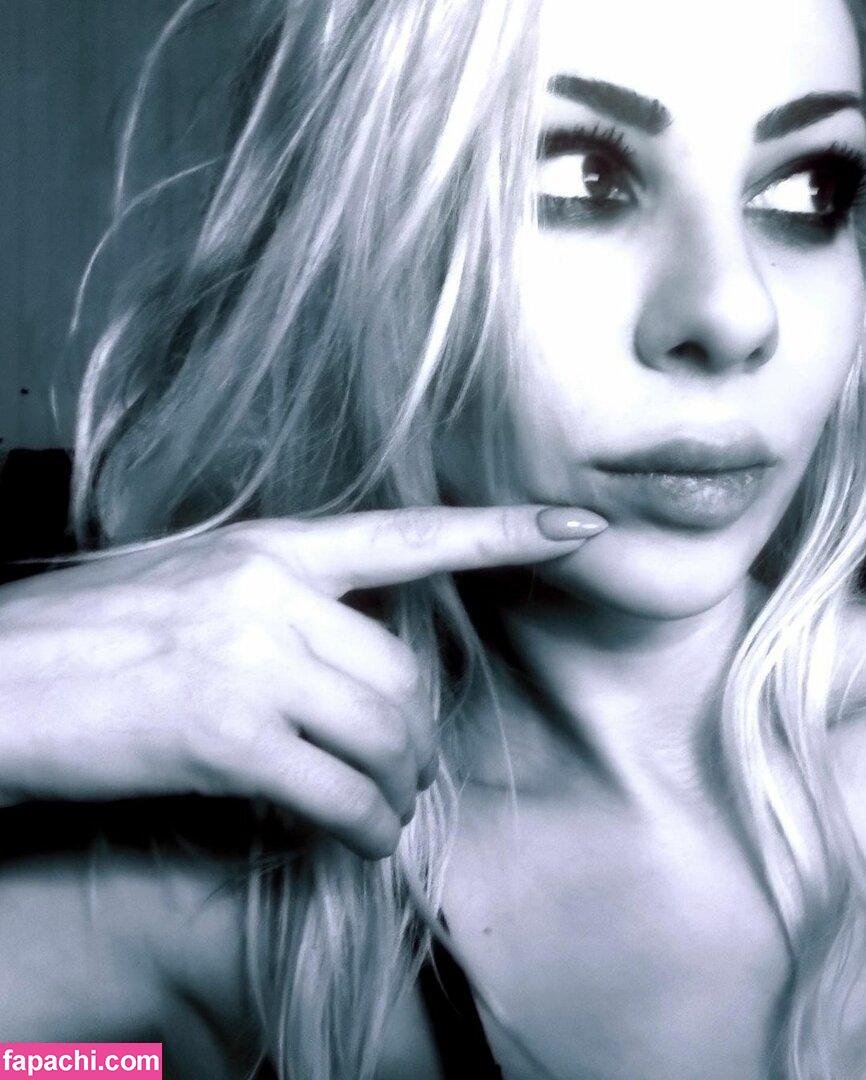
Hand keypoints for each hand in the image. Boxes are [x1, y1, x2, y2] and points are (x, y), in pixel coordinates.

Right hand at [0, 505, 604, 857]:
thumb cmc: (85, 638)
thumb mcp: (192, 586)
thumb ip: (281, 605)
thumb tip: (358, 656)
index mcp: (268, 546)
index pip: (409, 534)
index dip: (504, 529)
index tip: (579, 526)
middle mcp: (271, 594)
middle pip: (406, 673)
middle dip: (420, 735)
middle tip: (405, 770)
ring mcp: (250, 662)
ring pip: (385, 734)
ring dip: (398, 785)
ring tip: (380, 805)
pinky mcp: (225, 737)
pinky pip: (341, 792)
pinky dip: (364, 826)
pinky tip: (357, 836)